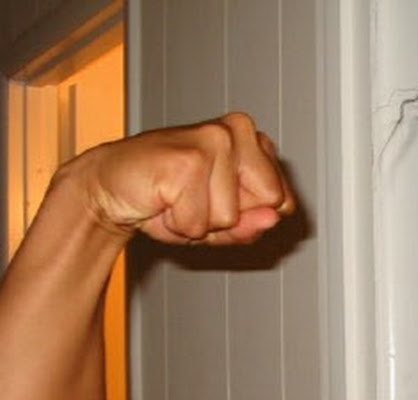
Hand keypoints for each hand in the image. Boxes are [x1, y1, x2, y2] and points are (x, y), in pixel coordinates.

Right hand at [64, 112, 293, 245]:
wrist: (110, 189)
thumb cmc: (165, 201)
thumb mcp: (218, 225)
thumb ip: (250, 226)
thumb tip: (273, 218)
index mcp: (254, 141)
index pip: (283, 202)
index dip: (250, 217)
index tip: (219, 202)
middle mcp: (239, 132)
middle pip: (266, 206)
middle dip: (228, 219)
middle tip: (195, 201)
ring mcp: (215, 141)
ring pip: (230, 217)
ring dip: (198, 222)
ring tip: (175, 199)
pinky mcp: (189, 158)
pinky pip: (198, 222)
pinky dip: (177, 224)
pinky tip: (162, 199)